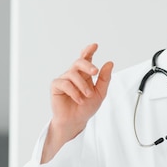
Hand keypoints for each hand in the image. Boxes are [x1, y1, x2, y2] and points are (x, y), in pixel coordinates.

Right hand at [42, 43, 112, 162]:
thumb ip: (104, 79)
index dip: (89, 50)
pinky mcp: (56, 86)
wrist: (76, 121)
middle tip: (95, 72)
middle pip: (79, 62)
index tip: (94, 46)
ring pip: (73, 74)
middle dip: (88, 65)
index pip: (86, 58)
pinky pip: (64, 83)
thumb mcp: (100, 93)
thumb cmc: (86, 107)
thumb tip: (109, 63)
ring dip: (83, 85)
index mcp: (85, 74)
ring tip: (87, 96)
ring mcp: (64, 79)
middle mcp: (74, 75)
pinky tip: (79, 99)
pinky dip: (74, 91)